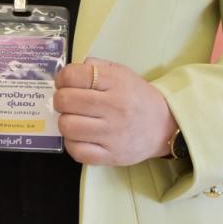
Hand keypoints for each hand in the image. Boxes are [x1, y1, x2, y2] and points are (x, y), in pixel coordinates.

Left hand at [53, 57, 176, 165]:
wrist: (162, 125)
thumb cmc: (136, 96)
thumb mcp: (121, 72)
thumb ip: (95, 67)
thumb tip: (67, 73)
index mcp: (116, 83)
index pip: (74, 76)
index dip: (62, 78)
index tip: (64, 82)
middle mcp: (114, 108)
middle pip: (66, 101)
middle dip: (60, 99)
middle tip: (67, 101)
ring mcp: (112, 135)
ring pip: (68, 127)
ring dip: (65, 121)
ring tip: (74, 119)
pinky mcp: (111, 156)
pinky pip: (77, 151)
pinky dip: (71, 143)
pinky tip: (79, 137)